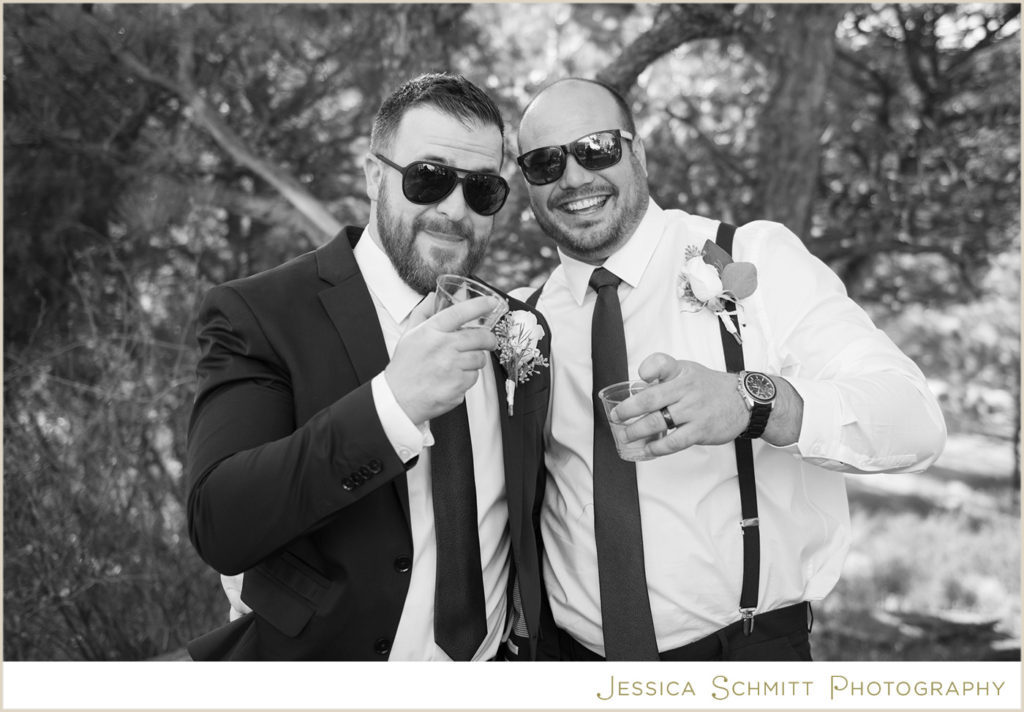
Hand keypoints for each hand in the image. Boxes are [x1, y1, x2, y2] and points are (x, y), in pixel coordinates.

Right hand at [385, 295, 498, 423]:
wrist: (398, 398)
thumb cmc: (405, 365)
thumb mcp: (409, 335)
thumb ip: (423, 312)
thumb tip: (434, 295)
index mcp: (431, 331)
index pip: (460, 312)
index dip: (479, 305)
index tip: (492, 302)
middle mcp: (442, 347)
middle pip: (480, 337)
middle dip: (489, 339)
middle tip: (489, 341)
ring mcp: (451, 367)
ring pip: (480, 358)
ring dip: (475, 361)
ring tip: (460, 364)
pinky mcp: (457, 385)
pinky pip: (474, 377)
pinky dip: (468, 378)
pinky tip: (454, 379)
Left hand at [611, 353, 748, 456]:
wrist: (743, 401)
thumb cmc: (709, 386)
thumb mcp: (688, 370)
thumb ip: (664, 374)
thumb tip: (637, 385)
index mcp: (681, 372)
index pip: (662, 364)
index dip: (648, 369)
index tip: (640, 377)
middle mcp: (687, 389)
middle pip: (651, 399)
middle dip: (628, 410)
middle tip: (616, 417)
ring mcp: (694, 411)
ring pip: (658, 422)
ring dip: (637, 431)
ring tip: (625, 435)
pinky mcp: (700, 430)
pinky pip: (673, 442)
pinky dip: (657, 447)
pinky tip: (648, 449)